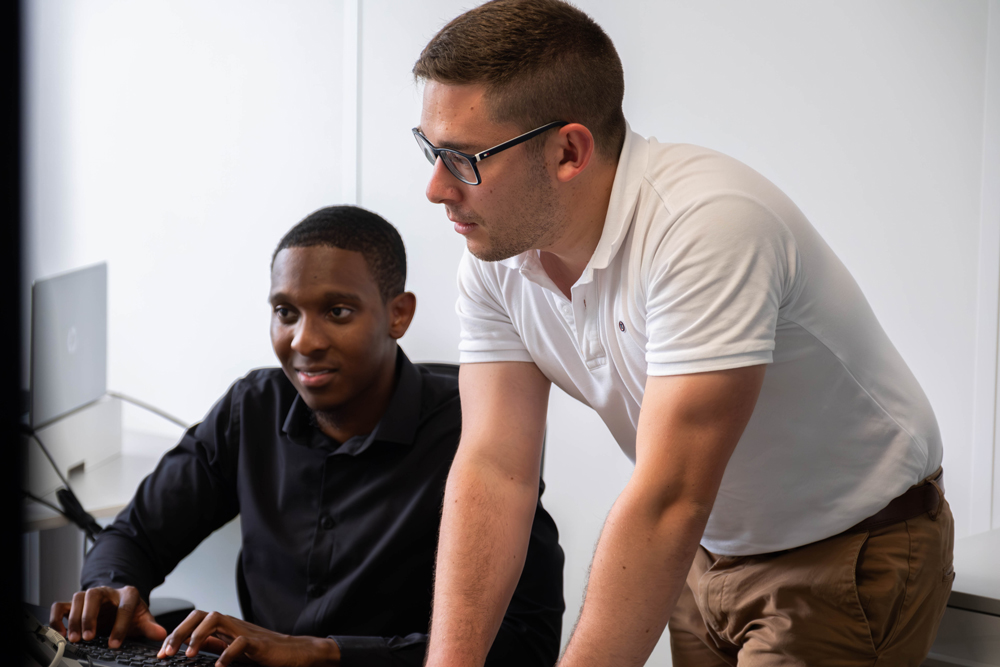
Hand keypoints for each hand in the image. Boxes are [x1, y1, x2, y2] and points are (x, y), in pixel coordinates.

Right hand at [49, 585, 166, 647]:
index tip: (114, 644)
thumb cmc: (130, 612)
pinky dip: (57, 618)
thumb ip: (150, 627)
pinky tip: (61, 633)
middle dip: (90, 617)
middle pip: (94, 596)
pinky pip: (60, 606)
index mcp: (128, 594)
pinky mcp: (74, 604)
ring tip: (75, 639)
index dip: (120, 626)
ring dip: (74, 619)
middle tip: (88, 637)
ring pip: (77, 599)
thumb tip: (161, 634)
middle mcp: (106, 592)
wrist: (119, 605)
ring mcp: (89, 596)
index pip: (124, 607)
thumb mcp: (142, 619)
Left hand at [159, 610, 340, 666]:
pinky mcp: (258, 643)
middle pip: (200, 615)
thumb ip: (214, 646)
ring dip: (198, 636)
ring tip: (188, 655)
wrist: (294, 653)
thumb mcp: (233, 650)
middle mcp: (232, 625)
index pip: (194, 621)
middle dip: (180, 632)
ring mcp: (244, 632)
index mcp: (224, 628)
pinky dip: (226, 655)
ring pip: (216, 619)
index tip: (161, 653)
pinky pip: (239, 643)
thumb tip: (187, 650)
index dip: (175, 634)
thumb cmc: (264, 652)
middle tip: (167, 652)